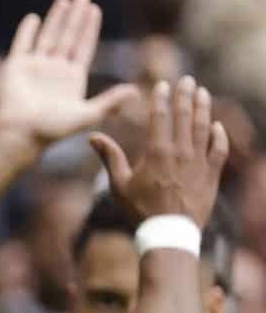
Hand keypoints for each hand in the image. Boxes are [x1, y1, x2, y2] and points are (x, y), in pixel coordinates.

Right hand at [0, 0, 137, 153]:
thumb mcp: (88, 115)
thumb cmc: (53, 129)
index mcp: (72, 78)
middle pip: (67, 37)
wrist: (20, 135)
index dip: (89, 29)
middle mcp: (54, 70)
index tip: (95, 10)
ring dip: (56, 18)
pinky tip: (34, 18)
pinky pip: (22, 44)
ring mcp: (34, 67)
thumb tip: (137, 91)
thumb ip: (111, 101)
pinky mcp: (15, 68)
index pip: (83, 47)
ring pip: (48, 36)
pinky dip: (26, 31)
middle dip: (75, 17)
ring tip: (64, 0)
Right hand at [91, 75, 230, 226]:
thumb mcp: (119, 184)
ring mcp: (199, 161)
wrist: (169, 233)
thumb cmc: (140, 210)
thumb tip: (93, 136)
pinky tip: (217, 126)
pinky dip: (219, 136)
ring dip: (204, 108)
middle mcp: (180, 152)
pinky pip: (219, 149)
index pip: (160, 116)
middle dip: (185, 95)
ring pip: (204, 127)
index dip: (161, 98)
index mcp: (157, 152)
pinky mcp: (211, 174)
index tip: (162, 84)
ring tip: (203, 92)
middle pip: (185, 116)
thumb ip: (110, 157)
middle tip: (187, 79)